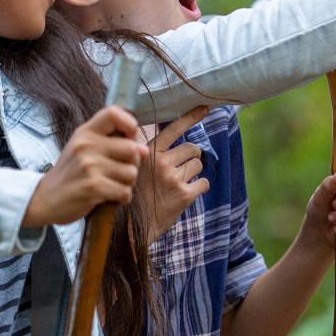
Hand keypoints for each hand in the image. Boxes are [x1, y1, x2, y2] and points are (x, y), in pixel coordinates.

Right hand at [23, 105, 147, 227]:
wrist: (46, 199)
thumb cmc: (71, 174)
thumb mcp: (84, 149)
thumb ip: (113, 144)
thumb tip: (144, 150)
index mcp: (85, 132)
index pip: (113, 112)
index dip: (129, 124)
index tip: (128, 138)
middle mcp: (86, 145)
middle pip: (132, 149)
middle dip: (132, 164)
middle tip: (118, 172)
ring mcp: (89, 166)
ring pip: (131, 173)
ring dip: (126, 184)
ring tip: (111, 185)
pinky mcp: (93, 187)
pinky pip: (125, 192)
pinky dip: (121, 198)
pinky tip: (109, 197)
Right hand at [139, 106, 210, 239]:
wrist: (130, 227)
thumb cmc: (133, 195)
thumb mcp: (134, 168)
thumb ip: (148, 154)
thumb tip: (169, 139)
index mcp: (148, 153)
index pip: (173, 128)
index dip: (191, 117)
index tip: (205, 108)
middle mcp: (161, 162)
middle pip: (192, 148)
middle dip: (192, 155)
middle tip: (182, 166)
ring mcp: (173, 179)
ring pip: (198, 165)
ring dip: (193, 172)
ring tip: (178, 182)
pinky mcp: (184, 195)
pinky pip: (204, 183)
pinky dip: (199, 187)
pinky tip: (186, 193)